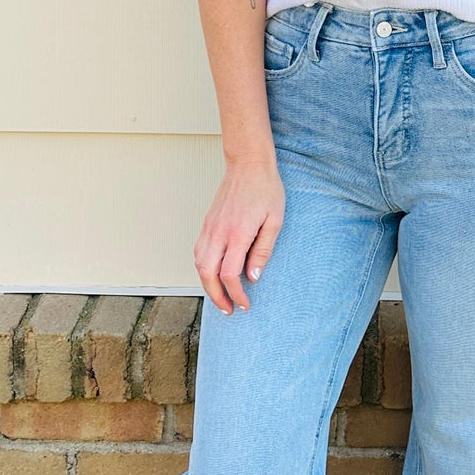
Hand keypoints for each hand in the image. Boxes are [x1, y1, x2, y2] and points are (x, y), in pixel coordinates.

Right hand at [194, 158, 284, 313]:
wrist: (248, 164)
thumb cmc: (266, 190)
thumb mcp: (275, 221)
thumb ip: (263, 251)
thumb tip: (253, 277)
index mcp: (238, 233)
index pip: (229, 274)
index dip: (236, 294)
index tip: (245, 304)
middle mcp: (219, 232)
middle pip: (207, 274)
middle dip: (216, 297)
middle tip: (229, 310)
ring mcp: (209, 227)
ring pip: (199, 264)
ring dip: (207, 285)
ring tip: (221, 298)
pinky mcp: (207, 223)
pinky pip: (199, 252)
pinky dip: (203, 269)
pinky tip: (213, 275)